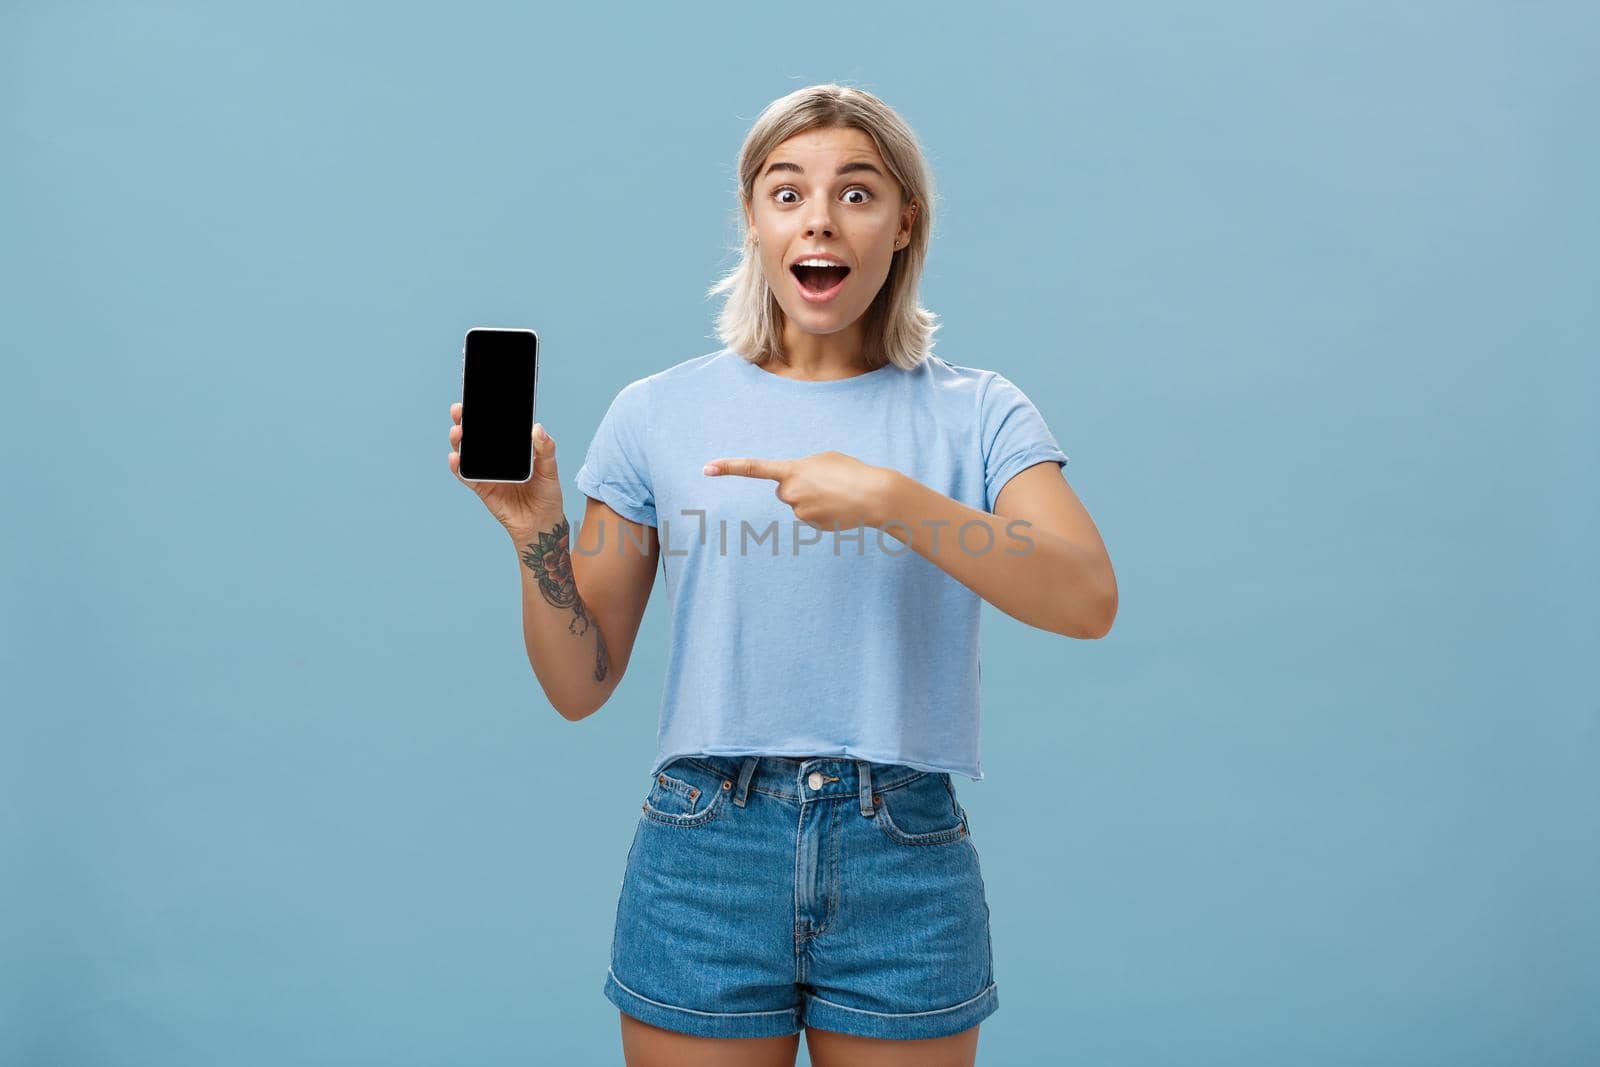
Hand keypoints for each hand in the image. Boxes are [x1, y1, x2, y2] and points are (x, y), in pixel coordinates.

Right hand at [448, 401, 565, 537]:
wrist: (541, 523)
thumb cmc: (547, 494)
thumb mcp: (550, 469)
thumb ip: (546, 449)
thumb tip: (537, 428)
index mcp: (512, 448)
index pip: (495, 426)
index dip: (484, 412)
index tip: (477, 397)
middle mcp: (496, 457)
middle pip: (476, 435)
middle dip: (465, 421)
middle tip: (459, 410)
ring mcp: (487, 471)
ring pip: (467, 452)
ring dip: (458, 441)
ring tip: (457, 432)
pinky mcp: (481, 487)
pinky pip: (466, 475)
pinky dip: (458, 467)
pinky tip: (455, 458)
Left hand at [703, 450, 894, 530]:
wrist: (873, 495)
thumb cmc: (851, 471)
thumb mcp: (824, 459)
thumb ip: (803, 468)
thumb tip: (793, 485)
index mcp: (791, 470)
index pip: (753, 468)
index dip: (729, 467)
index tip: (706, 468)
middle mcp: (790, 492)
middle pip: (783, 490)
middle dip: (798, 487)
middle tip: (824, 483)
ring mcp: (799, 512)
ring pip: (798, 504)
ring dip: (813, 499)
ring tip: (836, 494)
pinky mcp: (810, 526)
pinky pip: (810, 516)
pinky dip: (822, 512)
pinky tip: (838, 507)